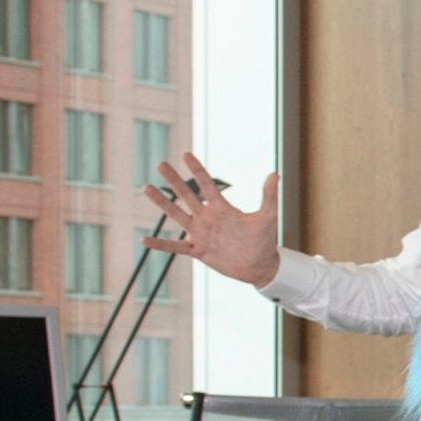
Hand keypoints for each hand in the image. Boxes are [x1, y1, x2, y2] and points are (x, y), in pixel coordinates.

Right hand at [143, 153, 282, 288]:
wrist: (259, 265)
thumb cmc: (264, 240)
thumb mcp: (268, 217)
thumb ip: (269, 196)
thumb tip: (275, 174)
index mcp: (221, 207)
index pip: (207, 184)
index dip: (197, 169)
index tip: (185, 154)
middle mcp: (207, 217)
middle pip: (187, 195)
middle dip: (174, 180)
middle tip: (160, 164)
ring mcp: (200, 234)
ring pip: (177, 215)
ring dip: (162, 203)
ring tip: (146, 188)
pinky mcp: (197, 251)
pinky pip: (176, 247)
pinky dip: (161, 244)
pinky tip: (145, 240)